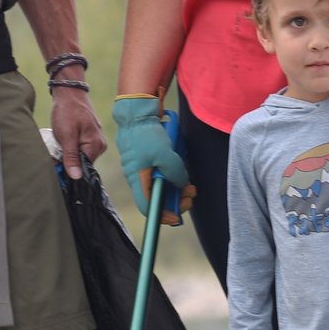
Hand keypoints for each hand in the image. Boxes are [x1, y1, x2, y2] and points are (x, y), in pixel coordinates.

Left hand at [48, 85, 104, 179]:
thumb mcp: (66, 136)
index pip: (84, 169)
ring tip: (58, 143)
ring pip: (79, 156)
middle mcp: (100, 145)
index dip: (69, 169)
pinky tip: (62, 139)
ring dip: (67, 154)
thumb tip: (76, 177)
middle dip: (67, 161)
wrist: (69, 92)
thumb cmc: (67, 111)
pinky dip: (69, 147)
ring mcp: (96, 140)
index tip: (57, 166)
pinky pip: (79, 148)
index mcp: (96, 146)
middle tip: (54, 153)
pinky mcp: (90, 136)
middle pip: (82, 163)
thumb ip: (71, 157)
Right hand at [110, 95, 191, 225]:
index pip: (147, 207)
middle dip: (176, 199)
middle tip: (191, 193)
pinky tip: (181, 169)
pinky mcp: (147, 160)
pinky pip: (161, 174)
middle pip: (157, 198)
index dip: (163, 215)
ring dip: (177, 188)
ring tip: (190, 184)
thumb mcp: (166, 155)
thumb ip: (175, 173)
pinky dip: (172, 176)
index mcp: (138, 180)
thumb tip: (182, 184)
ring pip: (161, 186)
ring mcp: (143, 169)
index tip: (178, 216)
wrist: (137, 113)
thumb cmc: (147, 134)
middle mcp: (138, 178)